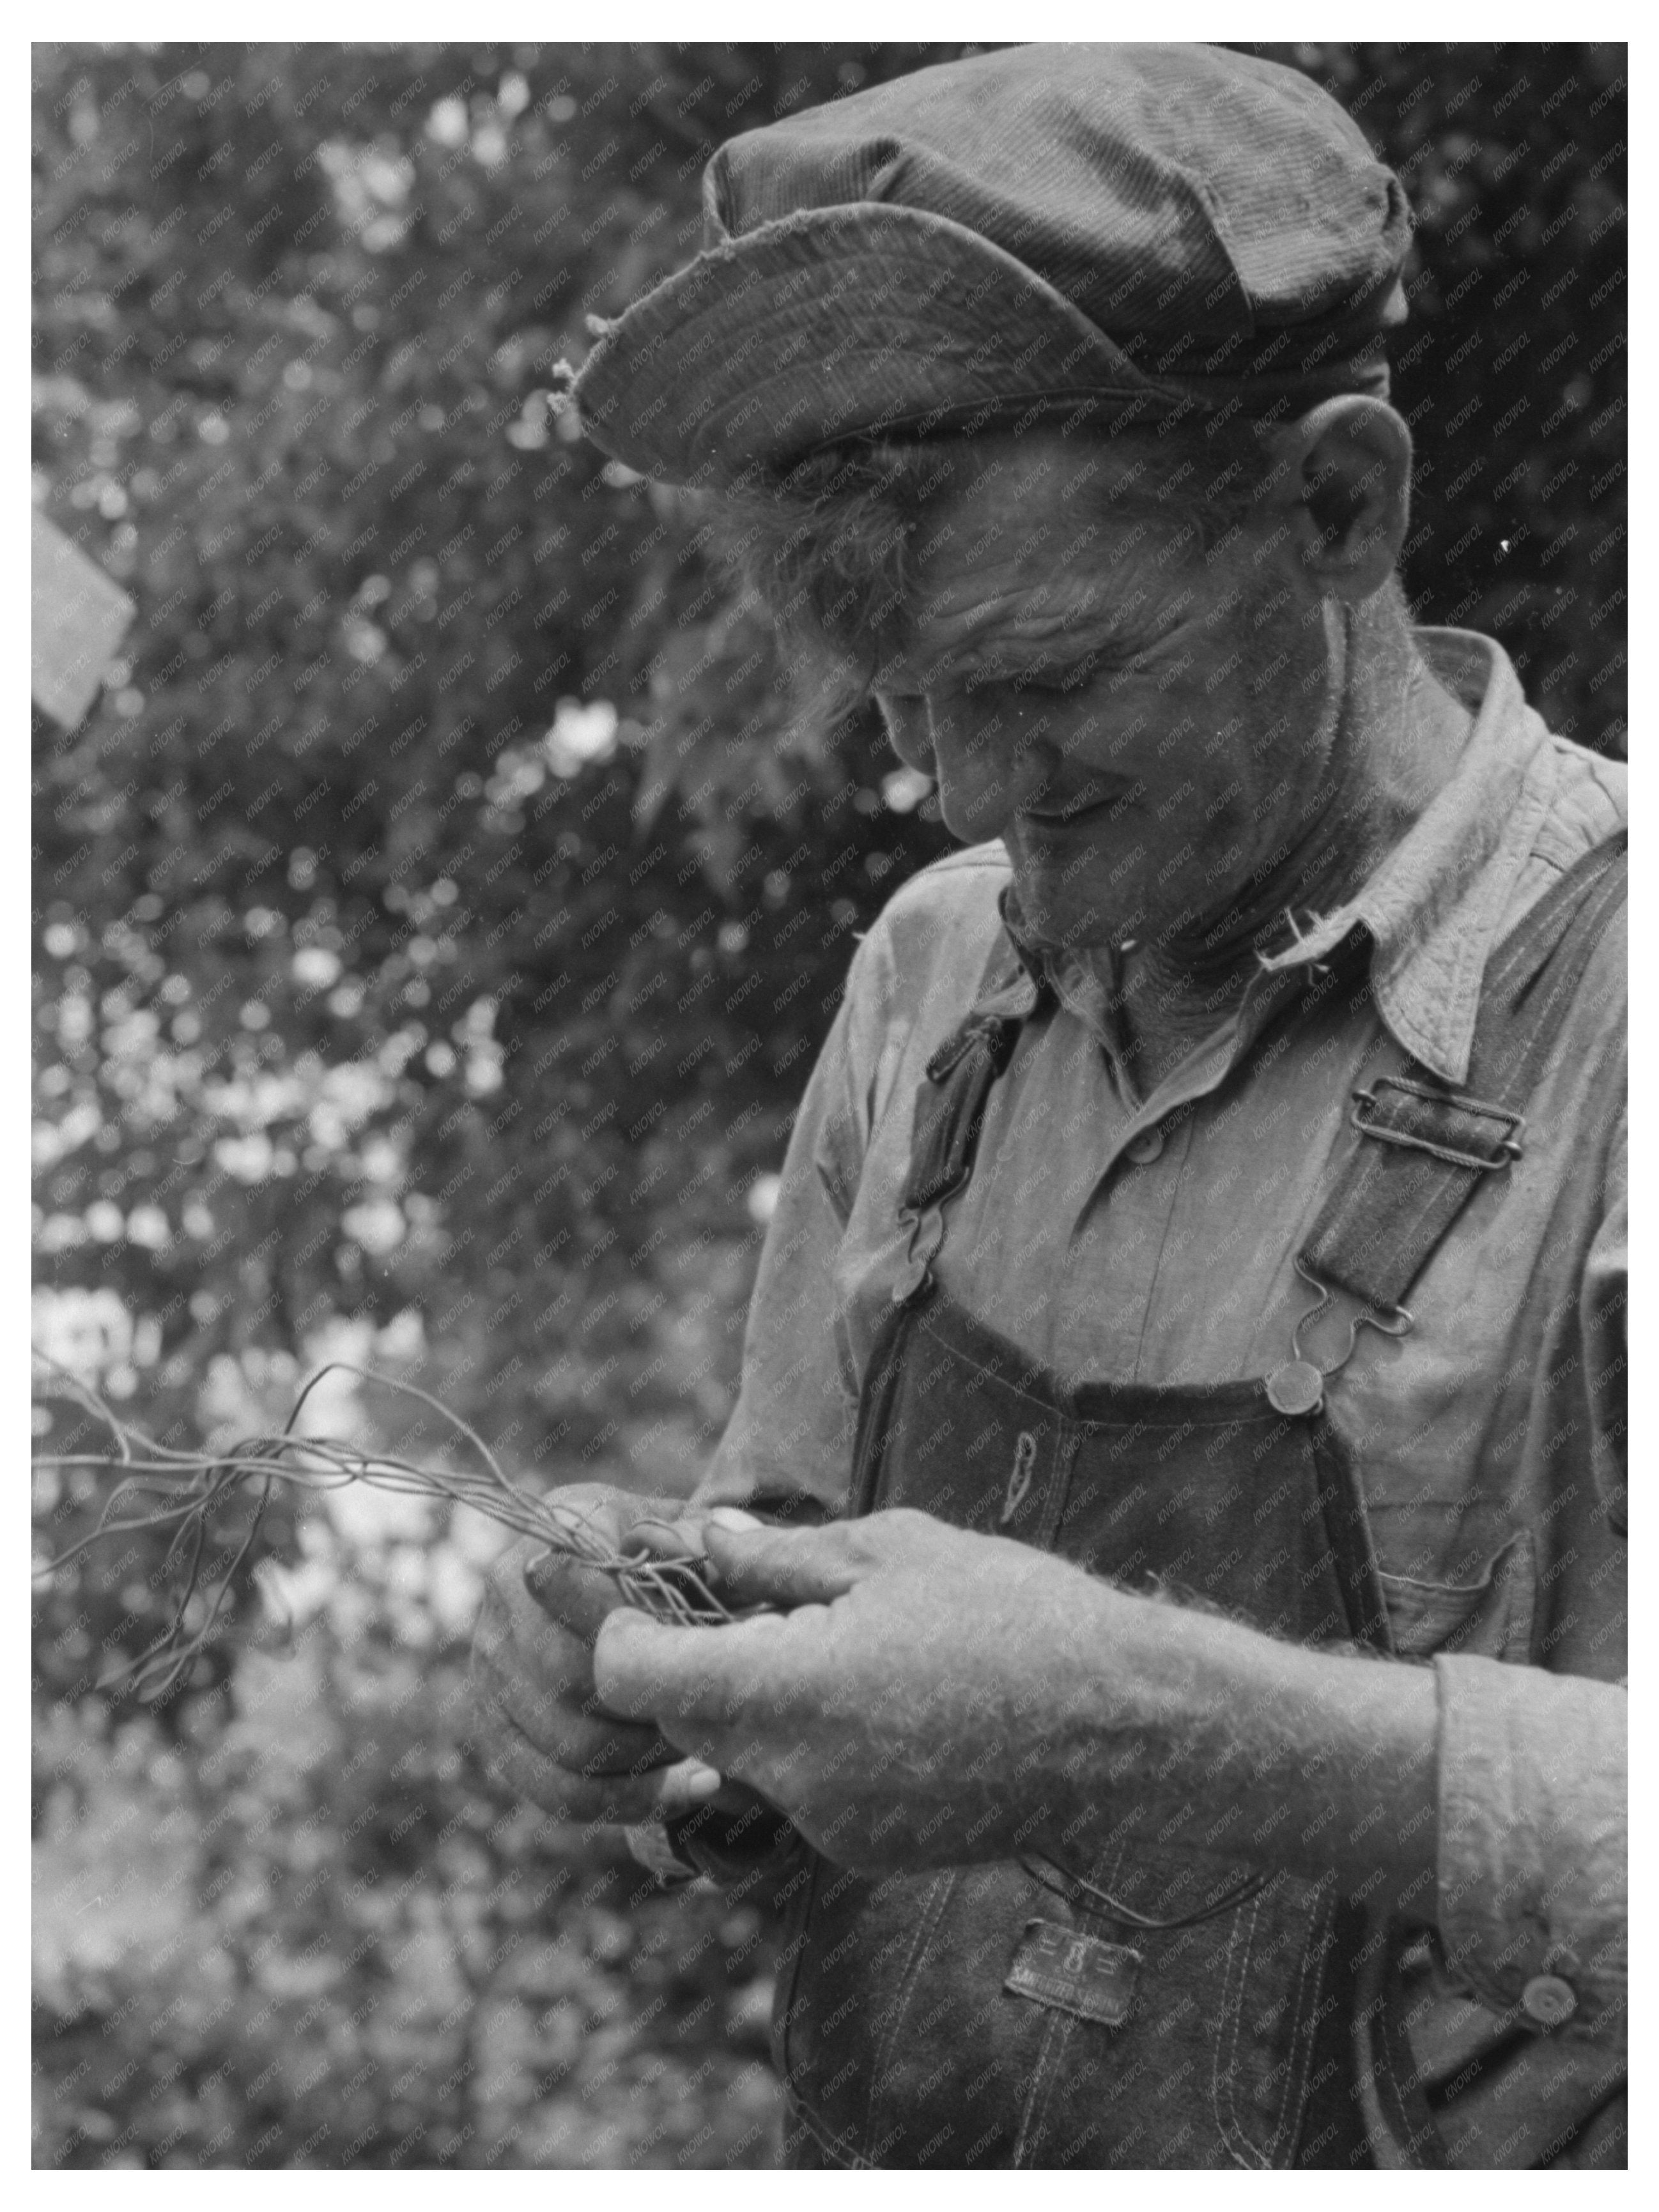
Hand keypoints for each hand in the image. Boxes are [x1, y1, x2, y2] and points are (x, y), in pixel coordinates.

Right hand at [467, 1482, 736, 1826]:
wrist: (606, 1578)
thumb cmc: (662, 1553)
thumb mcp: (686, 1528)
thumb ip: (704, 1541)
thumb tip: (722, 1552)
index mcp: (551, 1536)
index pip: (595, 1600)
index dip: (657, 1638)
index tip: (714, 1658)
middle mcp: (504, 1600)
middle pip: (576, 1681)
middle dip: (654, 1707)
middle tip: (716, 1713)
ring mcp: (490, 1670)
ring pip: (569, 1748)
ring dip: (650, 1759)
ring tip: (707, 1746)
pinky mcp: (494, 1731)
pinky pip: (557, 1792)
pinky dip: (628, 1802)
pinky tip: (688, 1788)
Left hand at [592, 1507, 1114, 1869]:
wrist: (1128, 1727)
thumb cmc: (1016, 1616)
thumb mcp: (890, 1551)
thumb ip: (780, 1556)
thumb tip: (706, 1538)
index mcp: (785, 1691)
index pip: (632, 1677)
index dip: (615, 1629)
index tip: (637, 1590)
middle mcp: (792, 1775)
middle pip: (680, 1719)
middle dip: (689, 1660)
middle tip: (739, 1596)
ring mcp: (829, 1823)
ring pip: (741, 1754)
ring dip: (756, 1698)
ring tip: (835, 1637)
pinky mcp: (867, 1847)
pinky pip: (800, 1787)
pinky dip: (809, 1740)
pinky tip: (882, 1694)